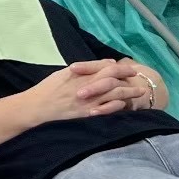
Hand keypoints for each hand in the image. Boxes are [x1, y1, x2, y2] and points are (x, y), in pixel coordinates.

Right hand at [21, 59, 151, 125]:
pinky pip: (106, 110)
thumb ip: (87, 68)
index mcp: (83, 75)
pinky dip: (117, 107)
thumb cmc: (49, 88)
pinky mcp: (87, 115)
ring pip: (114, 96)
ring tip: (139, 94)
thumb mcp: (66, 72)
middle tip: (140, 81)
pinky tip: (123, 105)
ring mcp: (89, 102)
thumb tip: (106, 63)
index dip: (122, 68)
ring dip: (128, 94)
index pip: (108, 68)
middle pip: (115, 81)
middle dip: (129, 81)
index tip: (131, 68)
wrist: (38, 106)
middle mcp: (89, 88)